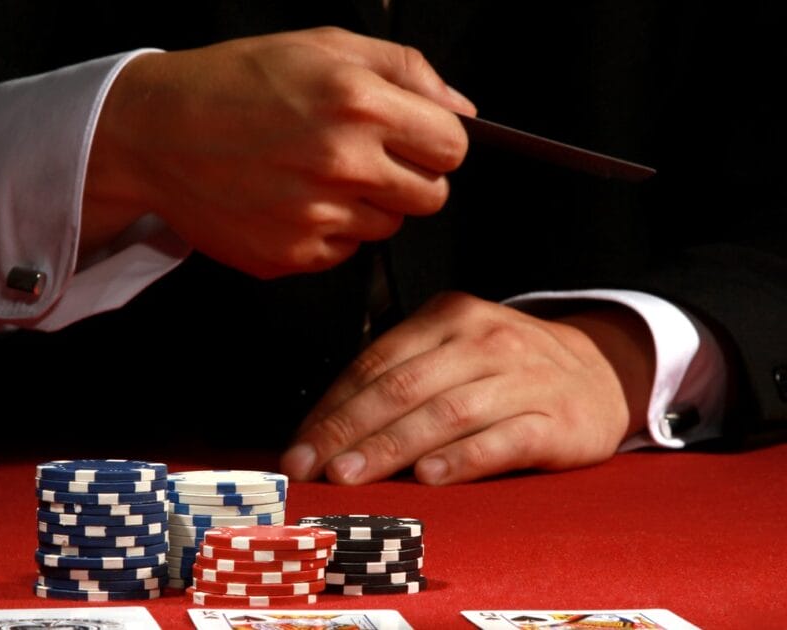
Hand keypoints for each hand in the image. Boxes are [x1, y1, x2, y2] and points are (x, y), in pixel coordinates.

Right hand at [80, 27, 475, 276]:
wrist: (155, 131)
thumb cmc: (234, 83)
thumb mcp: (324, 45)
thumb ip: (405, 70)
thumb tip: (461, 107)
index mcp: (360, 104)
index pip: (453, 147)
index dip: (436, 141)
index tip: (413, 138)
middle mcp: (343, 165)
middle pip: (432, 197)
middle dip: (409, 177)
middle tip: (364, 157)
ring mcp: (316, 217)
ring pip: (387, 227)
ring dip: (366, 205)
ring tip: (315, 175)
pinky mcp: (290, 256)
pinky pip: (344, 253)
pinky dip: (328, 232)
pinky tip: (293, 201)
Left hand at [280, 292, 653, 484]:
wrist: (604, 371)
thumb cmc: (509, 369)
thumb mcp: (455, 352)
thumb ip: (401, 379)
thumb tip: (327, 433)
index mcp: (448, 317)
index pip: (376, 362)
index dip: (331, 408)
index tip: (298, 449)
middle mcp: (483, 340)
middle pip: (401, 386)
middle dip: (347, 431)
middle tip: (310, 468)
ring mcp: (523, 378)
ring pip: (445, 412)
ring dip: (391, 447)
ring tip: (352, 475)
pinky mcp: (558, 419)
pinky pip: (504, 438)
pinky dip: (462, 458)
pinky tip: (429, 478)